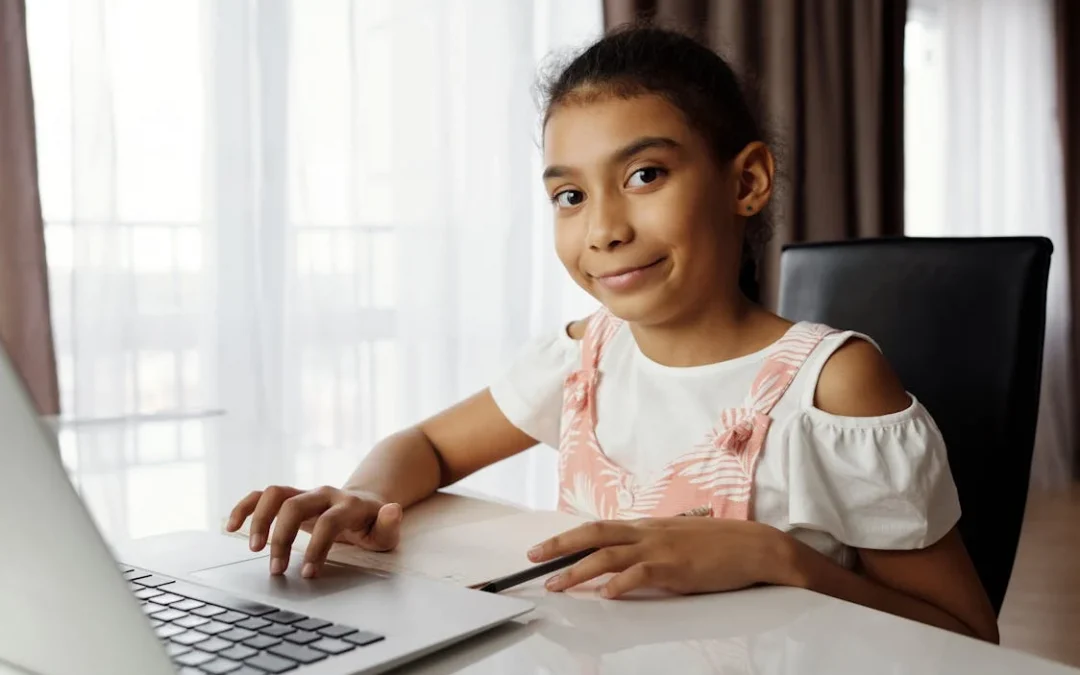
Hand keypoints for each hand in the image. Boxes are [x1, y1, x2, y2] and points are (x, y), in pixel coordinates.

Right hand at [225, 485, 402, 578]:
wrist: (365, 502)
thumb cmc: (374, 524)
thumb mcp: (386, 530)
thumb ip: (389, 524)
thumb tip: (393, 510)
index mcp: (349, 504)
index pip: (328, 522)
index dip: (317, 548)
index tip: (307, 574)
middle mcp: (324, 494)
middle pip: (294, 506)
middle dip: (282, 538)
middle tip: (276, 570)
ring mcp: (305, 493)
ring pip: (274, 494)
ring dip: (259, 520)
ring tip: (254, 550)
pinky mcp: (291, 496)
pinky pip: (262, 495)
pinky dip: (244, 507)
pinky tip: (230, 527)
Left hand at [527, 517, 788, 598]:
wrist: (754, 546)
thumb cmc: (719, 546)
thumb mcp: (676, 540)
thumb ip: (650, 548)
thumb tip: (625, 563)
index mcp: (647, 526)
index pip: (599, 528)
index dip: (569, 538)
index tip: (544, 549)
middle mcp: (648, 532)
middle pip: (593, 533)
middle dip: (560, 546)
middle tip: (532, 558)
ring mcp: (660, 547)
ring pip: (609, 554)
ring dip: (579, 570)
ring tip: (556, 584)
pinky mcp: (676, 566)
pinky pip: (641, 573)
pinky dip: (621, 584)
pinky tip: (606, 594)